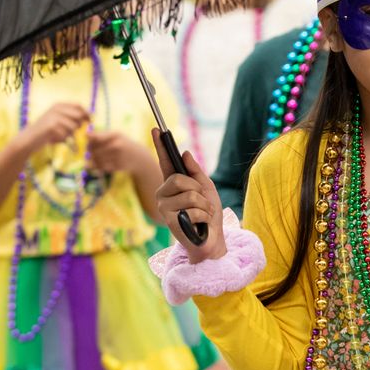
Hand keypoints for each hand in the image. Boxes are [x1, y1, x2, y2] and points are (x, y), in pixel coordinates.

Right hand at [22, 103, 87, 151]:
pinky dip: (63, 139)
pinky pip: (66, 134)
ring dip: (70, 134)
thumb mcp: (58, 120)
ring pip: (74, 127)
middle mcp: (57, 108)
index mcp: (59, 105)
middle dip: (79, 125)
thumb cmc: (45, 132)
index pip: (78, 106)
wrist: (28, 139)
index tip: (89, 122)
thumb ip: (71, 117)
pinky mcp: (52, 126)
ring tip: (60, 137)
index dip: (86, 113)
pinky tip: (54, 139)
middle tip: (71, 132)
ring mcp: (54, 116)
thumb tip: (90, 117)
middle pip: (79, 116)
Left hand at [87, 131, 149, 174]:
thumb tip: (86, 135)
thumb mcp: (115, 136)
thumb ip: (100, 135)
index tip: (89, 142)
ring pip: (96, 160)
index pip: (95, 138)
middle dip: (89, 152)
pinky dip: (98, 167)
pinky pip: (101, 167)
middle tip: (91, 152)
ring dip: (92, 160)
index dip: (89, 141)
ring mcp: (117, 156)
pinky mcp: (117, 166)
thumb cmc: (123, 144)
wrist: (138, 157)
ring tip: (95, 158)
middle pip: (93, 150)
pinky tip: (101, 164)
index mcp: (115, 135)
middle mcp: (117, 145)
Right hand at [152, 129, 226, 261]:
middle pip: (179, 179)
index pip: (165, 161)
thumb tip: (185, 153)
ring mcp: (164, 207)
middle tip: (202, 203)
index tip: (156, 129)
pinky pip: (193, 210)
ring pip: (188, 195)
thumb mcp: (207, 189)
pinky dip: (203, 216)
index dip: (160, 145)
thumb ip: (196, 172)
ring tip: (202, 215)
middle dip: (197, 190)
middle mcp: (163, 194)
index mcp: (173, 184)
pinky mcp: (169, 221)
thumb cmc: (208, 215)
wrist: (212, 240)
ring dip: (203, 206)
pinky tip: (199, 224)